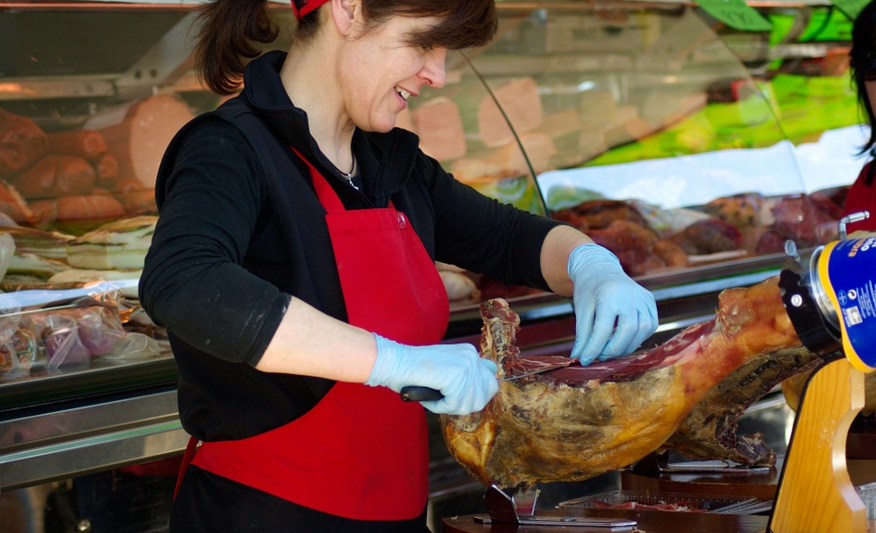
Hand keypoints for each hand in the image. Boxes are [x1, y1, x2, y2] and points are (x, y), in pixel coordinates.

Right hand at [366, 334, 498, 414]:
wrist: (396, 362)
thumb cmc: (414, 369)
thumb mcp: (446, 367)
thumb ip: (463, 376)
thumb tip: (479, 394)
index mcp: (470, 353)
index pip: (491, 379)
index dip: (478, 393)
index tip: (460, 395)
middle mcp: (472, 357)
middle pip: (486, 395)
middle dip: (466, 403)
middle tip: (447, 400)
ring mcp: (466, 366)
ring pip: (470, 404)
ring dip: (450, 407)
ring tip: (434, 397)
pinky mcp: (456, 377)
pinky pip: (454, 405)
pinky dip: (439, 406)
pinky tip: (429, 396)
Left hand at [568, 244, 657, 364]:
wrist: (600, 268)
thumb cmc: (589, 290)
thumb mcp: (582, 310)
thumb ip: (583, 335)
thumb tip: (579, 358)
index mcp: (609, 294)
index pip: (603, 329)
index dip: (594, 348)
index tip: (585, 361)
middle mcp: (630, 294)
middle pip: (627, 331)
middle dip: (613, 349)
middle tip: (600, 356)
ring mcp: (643, 297)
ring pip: (642, 331)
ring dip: (626, 346)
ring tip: (610, 349)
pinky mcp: (650, 301)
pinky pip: (649, 326)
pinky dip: (637, 337)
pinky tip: (623, 339)